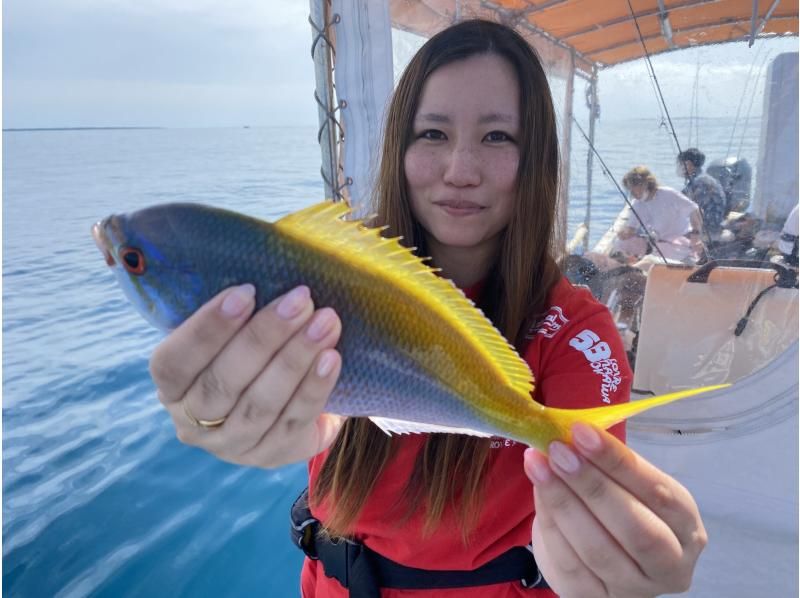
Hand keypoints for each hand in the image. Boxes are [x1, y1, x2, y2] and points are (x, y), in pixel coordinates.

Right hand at [150, 284, 344, 467]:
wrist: (286, 399)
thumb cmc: (250, 351)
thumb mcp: (231, 333)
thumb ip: (236, 310)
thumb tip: (266, 266)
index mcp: (172, 386)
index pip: (174, 361)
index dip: (206, 328)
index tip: (246, 291)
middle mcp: (193, 423)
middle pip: (222, 383)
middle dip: (264, 337)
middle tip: (301, 299)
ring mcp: (232, 445)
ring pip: (260, 405)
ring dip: (296, 359)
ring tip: (326, 322)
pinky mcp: (272, 456)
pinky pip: (294, 422)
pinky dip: (314, 388)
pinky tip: (332, 358)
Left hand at [523, 423, 706, 597]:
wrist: (598, 557)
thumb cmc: (617, 506)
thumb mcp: (626, 484)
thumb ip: (606, 463)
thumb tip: (570, 435)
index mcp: (686, 527)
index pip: (657, 493)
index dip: (617, 462)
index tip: (581, 432)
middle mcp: (670, 566)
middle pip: (633, 528)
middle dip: (591, 484)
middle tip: (557, 450)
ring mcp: (633, 589)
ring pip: (597, 549)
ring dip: (562, 501)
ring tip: (538, 464)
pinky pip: (568, 564)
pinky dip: (550, 523)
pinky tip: (537, 492)